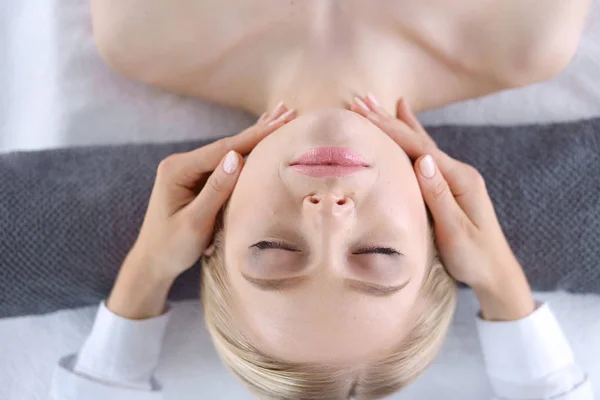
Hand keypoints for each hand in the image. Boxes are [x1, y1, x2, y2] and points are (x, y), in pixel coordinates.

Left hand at [107, 103, 295, 318]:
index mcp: (177, 169)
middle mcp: (181, 164)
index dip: (254, 136)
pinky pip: (224, 164)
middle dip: (259, 130)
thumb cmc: (171, 247)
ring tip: (279, 117)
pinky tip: (258, 138)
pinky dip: (245, 152)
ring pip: (228, 152)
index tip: (281, 124)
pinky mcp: (195, 180)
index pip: (223, 149)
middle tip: (288, 112)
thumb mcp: (195, 222)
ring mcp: (188, 171)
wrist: (152, 263)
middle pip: (227, 145)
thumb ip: (216, 189)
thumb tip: (236, 157)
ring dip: (254, 137)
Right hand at [352, 94, 534, 320]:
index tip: (365, 113)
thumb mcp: (456, 230)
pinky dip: (412, 138)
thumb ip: (439, 195)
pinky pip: (424, 155)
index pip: (419, 148)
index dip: (391, 130)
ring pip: (420, 143)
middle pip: (418, 140)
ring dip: (397, 123)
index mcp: (459, 179)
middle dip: (388, 120)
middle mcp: (457, 172)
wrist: (495, 273)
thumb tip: (423, 160)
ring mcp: (454, 177)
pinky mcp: (448, 186)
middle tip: (361, 100)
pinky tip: (407, 125)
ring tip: (377, 103)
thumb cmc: (474, 257)